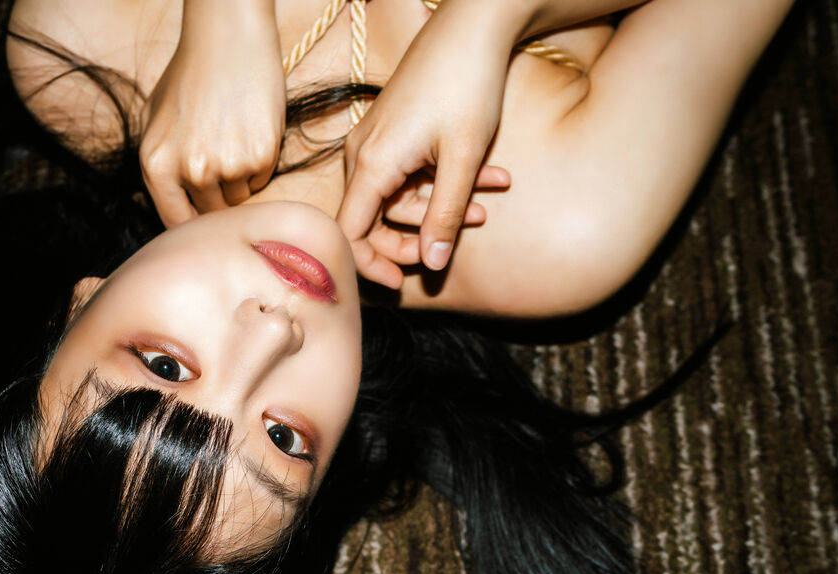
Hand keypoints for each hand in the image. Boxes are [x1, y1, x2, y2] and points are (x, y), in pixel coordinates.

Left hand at [139, 2, 284, 226]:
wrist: (229, 38)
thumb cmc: (189, 75)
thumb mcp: (153, 120)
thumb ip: (157, 167)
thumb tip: (169, 207)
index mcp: (156, 165)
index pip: (175, 222)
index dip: (190, 223)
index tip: (199, 218)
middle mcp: (190, 170)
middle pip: (210, 213)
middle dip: (215, 196)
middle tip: (219, 162)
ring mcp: (227, 165)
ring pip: (238, 199)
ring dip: (238, 181)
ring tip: (232, 139)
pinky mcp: (261, 155)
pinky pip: (261, 180)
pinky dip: (259, 164)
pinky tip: (249, 131)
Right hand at [336, 1, 516, 288]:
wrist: (471, 27)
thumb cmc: (467, 87)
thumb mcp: (462, 160)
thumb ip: (444, 215)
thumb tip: (430, 265)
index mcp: (370, 164)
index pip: (349, 234)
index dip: (369, 266)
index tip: (401, 282)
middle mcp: (362, 154)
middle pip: (370, 220)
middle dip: (413, 237)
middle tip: (450, 246)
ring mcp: (374, 141)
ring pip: (394, 197)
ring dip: (438, 207)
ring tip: (487, 205)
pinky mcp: (391, 132)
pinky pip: (405, 173)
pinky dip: (438, 183)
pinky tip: (488, 177)